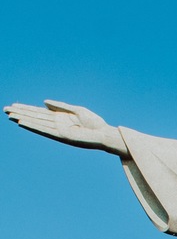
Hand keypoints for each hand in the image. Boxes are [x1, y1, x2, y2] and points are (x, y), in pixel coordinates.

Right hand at [4, 99, 128, 155]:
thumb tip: (43, 102)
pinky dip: (33, 126)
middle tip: (5, 110)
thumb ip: (60, 106)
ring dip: (23, 119)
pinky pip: (45, 130)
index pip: (39, 112)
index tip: (14, 105)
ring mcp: (58, 131)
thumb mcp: (76, 110)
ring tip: (10, 115)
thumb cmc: (94, 123)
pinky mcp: (61, 136)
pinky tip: (23, 123)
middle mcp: (56, 124)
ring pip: (36, 123)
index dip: (26, 109)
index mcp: (60, 118)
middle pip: (34, 117)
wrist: (104, 134)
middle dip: (20, 113)